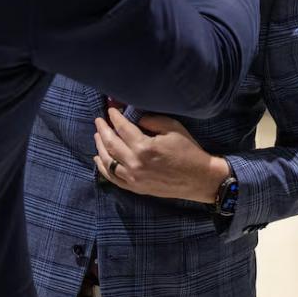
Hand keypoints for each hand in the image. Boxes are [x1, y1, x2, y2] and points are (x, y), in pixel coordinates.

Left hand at [93, 109, 228, 202]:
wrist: (199, 179)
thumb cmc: (188, 151)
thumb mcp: (173, 128)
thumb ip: (151, 120)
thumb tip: (134, 116)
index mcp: (144, 147)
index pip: (122, 128)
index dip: (114, 116)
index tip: (110, 109)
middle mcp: (135, 163)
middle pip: (110, 143)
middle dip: (102, 129)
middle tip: (99, 120)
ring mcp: (133, 178)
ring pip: (108, 161)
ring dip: (100, 146)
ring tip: (97, 135)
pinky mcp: (136, 188)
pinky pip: (113, 178)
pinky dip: (102, 167)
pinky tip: (99, 158)